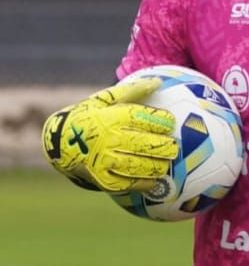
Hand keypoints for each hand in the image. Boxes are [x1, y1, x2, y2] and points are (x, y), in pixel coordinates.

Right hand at [41, 78, 176, 192]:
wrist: (59, 143)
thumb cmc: (89, 117)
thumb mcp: (104, 99)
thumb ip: (132, 90)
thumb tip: (158, 81)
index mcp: (111, 118)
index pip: (143, 118)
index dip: (161, 121)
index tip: (170, 123)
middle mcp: (109, 139)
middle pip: (145, 144)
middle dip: (166, 146)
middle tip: (173, 147)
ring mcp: (105, 161)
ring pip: (140, 166)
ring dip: (159, 166)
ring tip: (167, 163)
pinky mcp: (103, 179)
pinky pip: (129, 183)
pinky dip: (145, 182)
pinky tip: (155, 179)